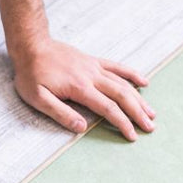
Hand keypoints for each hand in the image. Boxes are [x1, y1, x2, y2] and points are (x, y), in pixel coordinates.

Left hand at [11, 38, 154, 140]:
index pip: (108, 108)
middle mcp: (92, 76)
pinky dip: (132, 74)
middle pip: (122, 96)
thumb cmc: (31, 75)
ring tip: (151, 112)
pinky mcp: (93, 61)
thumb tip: (82, 128)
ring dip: (139, 98)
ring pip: (123, 83)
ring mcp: (94, 67)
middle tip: (150, 127)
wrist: (31, 46)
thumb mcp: (38, 99)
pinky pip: (117, 67)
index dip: (122, 123)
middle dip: (137, 113)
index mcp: (80, 88)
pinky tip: (144, 82)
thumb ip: (60, 113)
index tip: (132, 135)